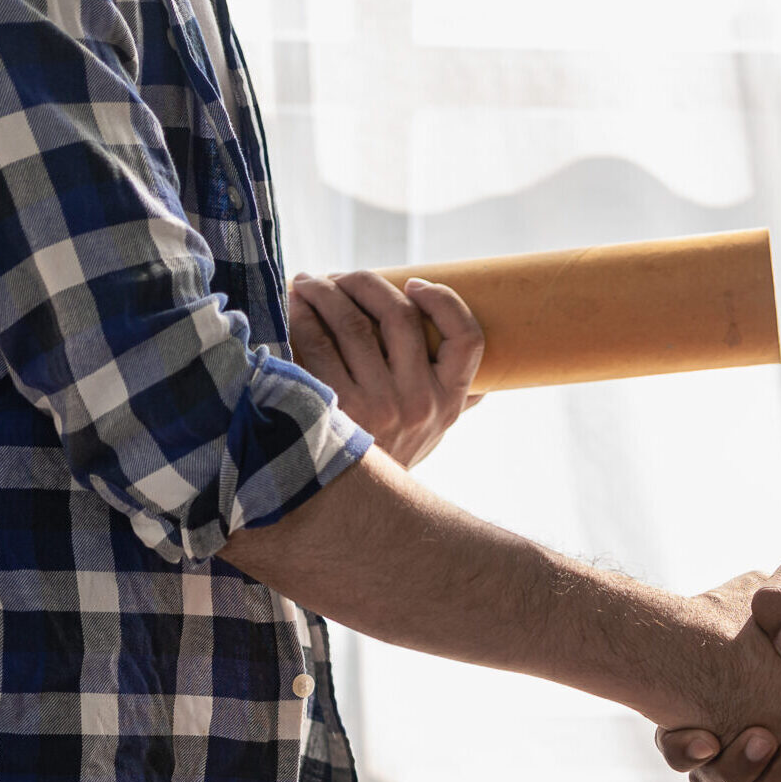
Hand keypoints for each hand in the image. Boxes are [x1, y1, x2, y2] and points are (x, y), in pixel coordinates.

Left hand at [288, 270, 481, 466]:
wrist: (350, 504)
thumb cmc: (392, 454)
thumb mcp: (434, 434)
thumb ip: (458, 407)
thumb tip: (485, 387)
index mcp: (448, 401)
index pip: (467, 339)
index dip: (444, 300)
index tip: (415, 284)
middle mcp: (418, 402)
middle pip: (400, 315)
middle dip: (365, 283)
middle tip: (339, 277)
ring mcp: (377, 405)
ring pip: (353, 323)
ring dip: (326, 291)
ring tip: (308, 283)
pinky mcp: (336, 406)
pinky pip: (319, 343)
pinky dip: (304, 316)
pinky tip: (295, 308)